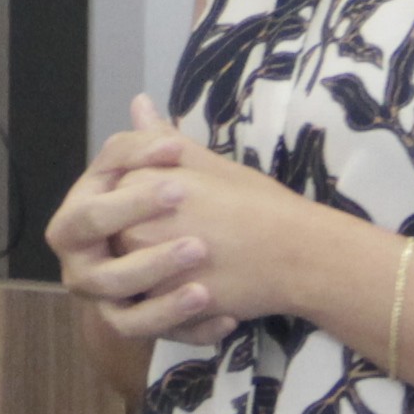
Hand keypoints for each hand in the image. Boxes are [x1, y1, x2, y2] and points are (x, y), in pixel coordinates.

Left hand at [56, 92, 342, 348]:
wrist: (299, 253)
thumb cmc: (258, 202)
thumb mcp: (207, 163)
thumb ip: (161, 139)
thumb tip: (137, 104)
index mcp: (141, 183)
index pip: (114, 199)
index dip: (145, 210)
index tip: (186, 213)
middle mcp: (135, 223)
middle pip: (116, 239)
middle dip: (145, 243)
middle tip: (196, 240)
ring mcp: (147, 267)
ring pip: (129, 278)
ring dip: (156, 276)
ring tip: (202, 267)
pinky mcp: (164, 305)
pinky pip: (149, 309)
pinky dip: (170, 305)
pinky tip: (204, 291)